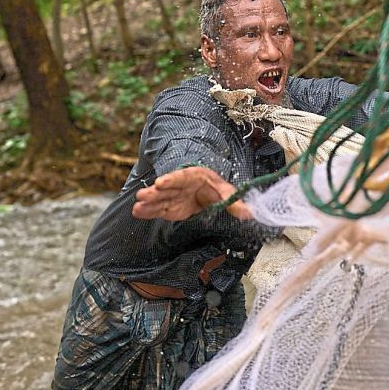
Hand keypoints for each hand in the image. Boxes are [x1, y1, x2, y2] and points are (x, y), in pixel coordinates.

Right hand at [132, 166, 252, 221]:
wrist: (206, 192)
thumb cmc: (214, 188)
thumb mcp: (225, 192)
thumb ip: (235, 202)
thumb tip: (251, 213)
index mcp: (193, 176)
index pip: (180, 177)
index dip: (171, 180)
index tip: (161, 183)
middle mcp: (180, 185)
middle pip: (166, 188)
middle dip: (155, 192)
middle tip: (143, 195)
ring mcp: (172, 196)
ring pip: (159, 198)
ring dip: (148, 202)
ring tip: (137, 205)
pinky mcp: (169, 208)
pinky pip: (157, 209)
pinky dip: (148, 212)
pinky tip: (137, 212)